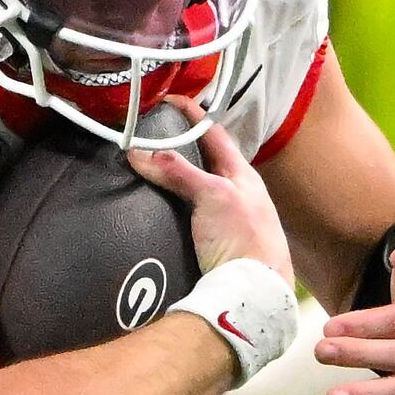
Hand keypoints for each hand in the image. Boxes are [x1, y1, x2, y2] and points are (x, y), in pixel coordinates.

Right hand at [127, 114, 293, 285]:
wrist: (255, 293)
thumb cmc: (244, 239)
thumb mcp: (212, 196)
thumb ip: (179, 171)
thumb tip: (139, 152)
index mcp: (243, 176)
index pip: (215, 135)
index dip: (193, 116)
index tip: (170, 101)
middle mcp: (239, 195)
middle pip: (207, 163)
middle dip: (183, 149)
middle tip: (155, 136)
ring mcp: (230, 221)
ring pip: (201, 191)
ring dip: (180, 181)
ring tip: (152, 173)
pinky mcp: (219, 246)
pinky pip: (193, 218)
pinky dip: (178, 209)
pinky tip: (163, 214)